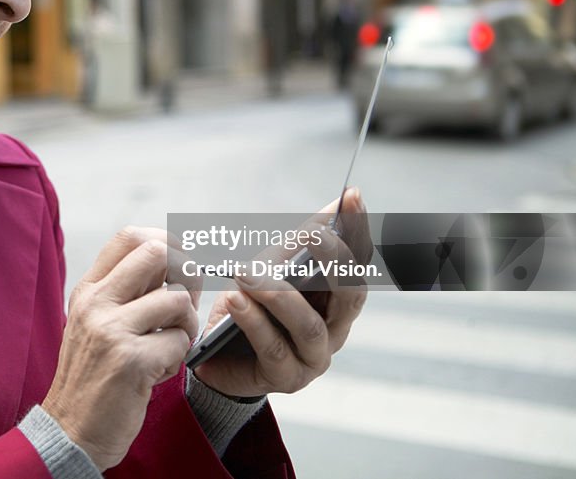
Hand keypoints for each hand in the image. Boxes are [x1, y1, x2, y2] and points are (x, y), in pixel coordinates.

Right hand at [42, 226, 199, 470]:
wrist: (71, 429)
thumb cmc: (94, 376)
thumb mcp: (97, 323)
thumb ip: (127, 293)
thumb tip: (178, 261)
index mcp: (89, 290)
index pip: (130, 236)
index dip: (166, 241)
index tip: (182, 262)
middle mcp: (96, 303)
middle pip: (157, 254)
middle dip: (186, 274)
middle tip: (186, 301)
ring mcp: (111, 329)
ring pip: (177, 300)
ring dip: (187, 325)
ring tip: (170, 345)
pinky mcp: (130, 360)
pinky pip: (179, 341)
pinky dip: (178, 357)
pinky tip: (158, 371)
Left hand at [192, 188, 371, 397]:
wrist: (216, 356)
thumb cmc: (251, 309)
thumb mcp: (269, 270)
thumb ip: (299, 244)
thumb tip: (333, 205)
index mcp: (337, 301)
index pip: (359, 263)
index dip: (359, 230)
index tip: (352, 196)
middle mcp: (335, 330)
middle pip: (350, 296)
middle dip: (334, 261)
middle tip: (312, 235)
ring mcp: (314, 358)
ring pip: (308, 325)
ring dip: (277, 294)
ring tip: (246, 273)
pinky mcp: (285, 378)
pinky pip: (273, 347)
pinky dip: (253, 320)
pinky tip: (236, 300)